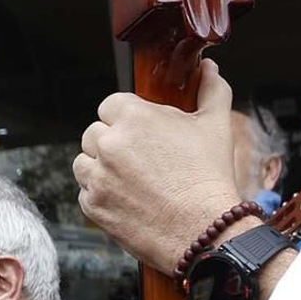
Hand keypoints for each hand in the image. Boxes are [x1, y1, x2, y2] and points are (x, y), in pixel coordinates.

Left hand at [75, 58, 243, 275]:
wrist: (205, 231)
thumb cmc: (210, 178)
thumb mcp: (216, 126)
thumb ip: (212, 90)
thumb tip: (209, 68)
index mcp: (133, 116)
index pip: (110, 105)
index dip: (126, 118)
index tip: (141, 133)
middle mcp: (109, 143)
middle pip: (94, 133)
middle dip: (112, 143)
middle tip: (139, 160)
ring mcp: (97, 176)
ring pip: (84, 162)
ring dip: (100, 168)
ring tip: (130, 181)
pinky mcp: (93, 206)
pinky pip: (86, 193)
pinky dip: (102, 196)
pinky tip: (128, 201)